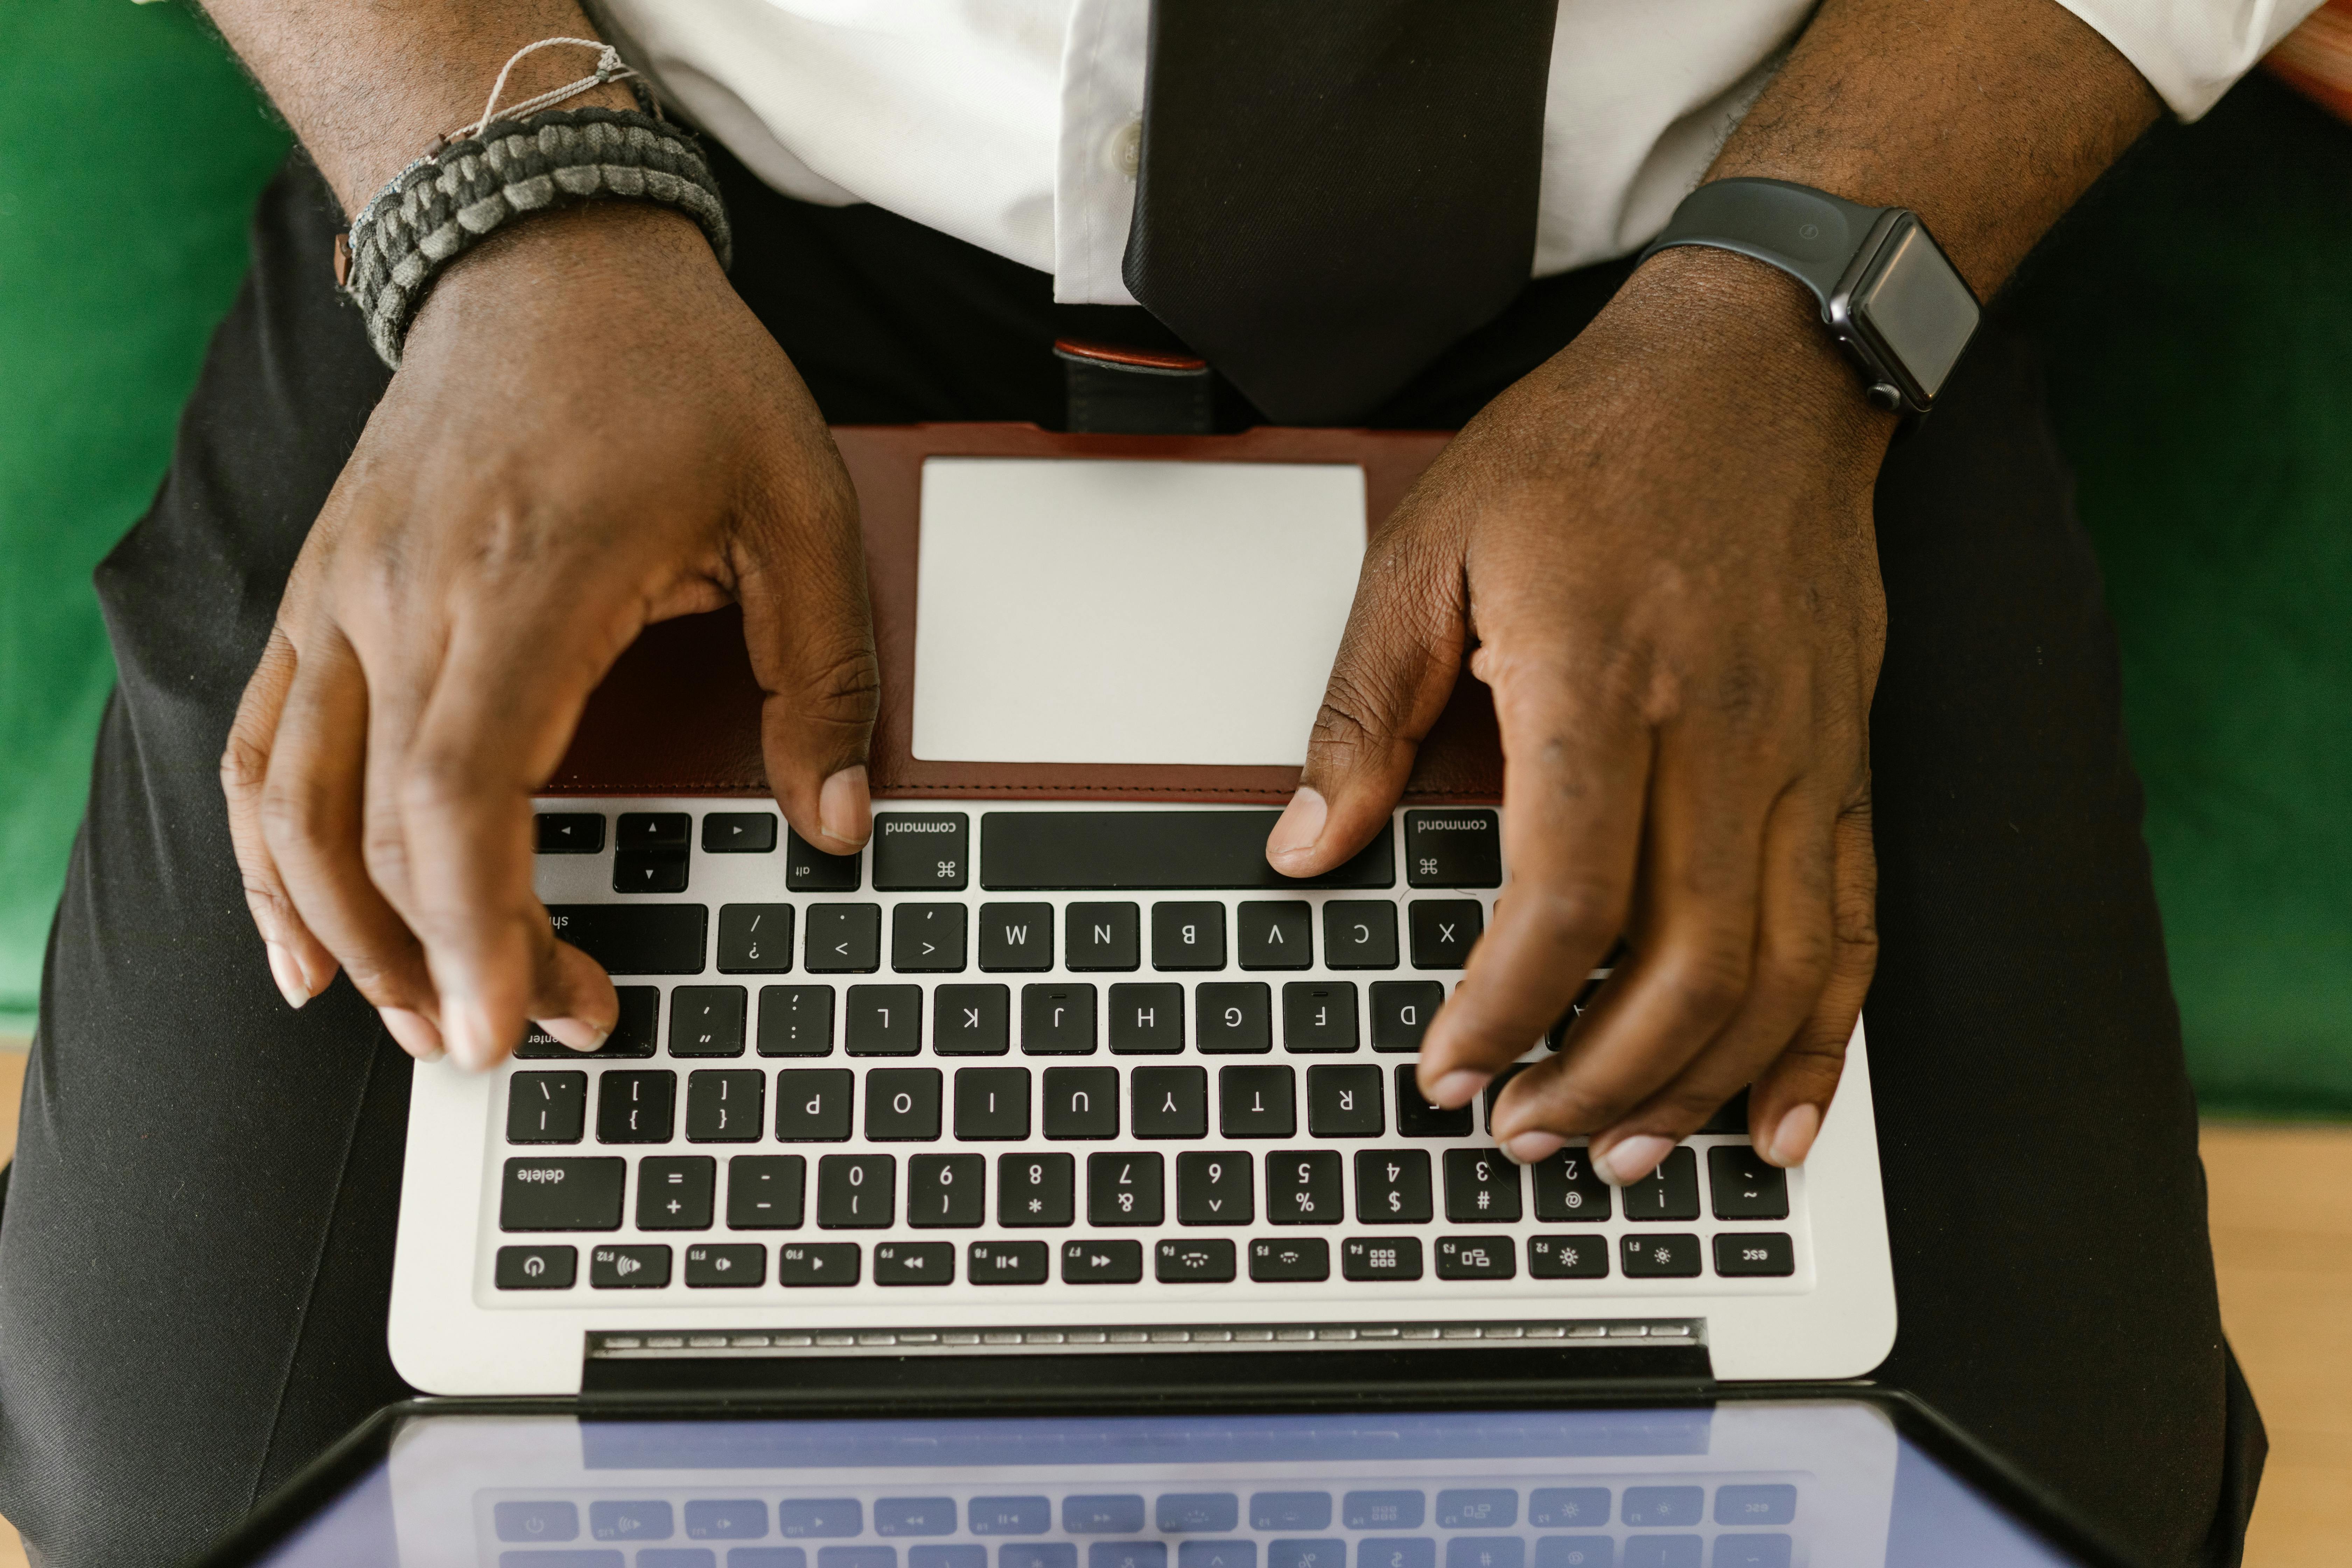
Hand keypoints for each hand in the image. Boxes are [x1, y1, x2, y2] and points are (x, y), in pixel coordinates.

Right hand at [222, 203, 877, 1068]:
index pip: (464, 793)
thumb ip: (822, 673)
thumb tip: (840, 821)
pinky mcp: (322, 589)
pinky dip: (267, 853)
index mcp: (527, 581)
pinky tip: (301, 934)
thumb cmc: (677, 374)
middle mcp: (407, 594)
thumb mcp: (800, 506)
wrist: (549, 256)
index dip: (477, 926)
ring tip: (403, 1018)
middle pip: (379, 824)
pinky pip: (261, 744)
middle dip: (437, 959)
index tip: (514, 1022)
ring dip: (338, 928)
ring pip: (290, 801)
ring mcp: (345, 592)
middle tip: (511, 1041)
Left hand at [1268, 247, 1890, 1180]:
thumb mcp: (1430, 548)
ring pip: (1773, 974)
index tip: (1448, 1067)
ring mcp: (1798, 758)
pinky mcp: (1843, 764)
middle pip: (1679, 967)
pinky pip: (1850, 929)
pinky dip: (1818, 1038)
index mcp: (1600, 684)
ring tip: (1626, 1152)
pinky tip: (1775, 1113)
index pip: (1564, 901)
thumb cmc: (1593, 445)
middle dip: (1595, 1082)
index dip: (1503, 1011)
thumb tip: (1308, 844)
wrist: (1761, 365)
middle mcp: (1718, 737)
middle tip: (1520, 1133)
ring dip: (1697, 1086)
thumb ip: (1364, 712)